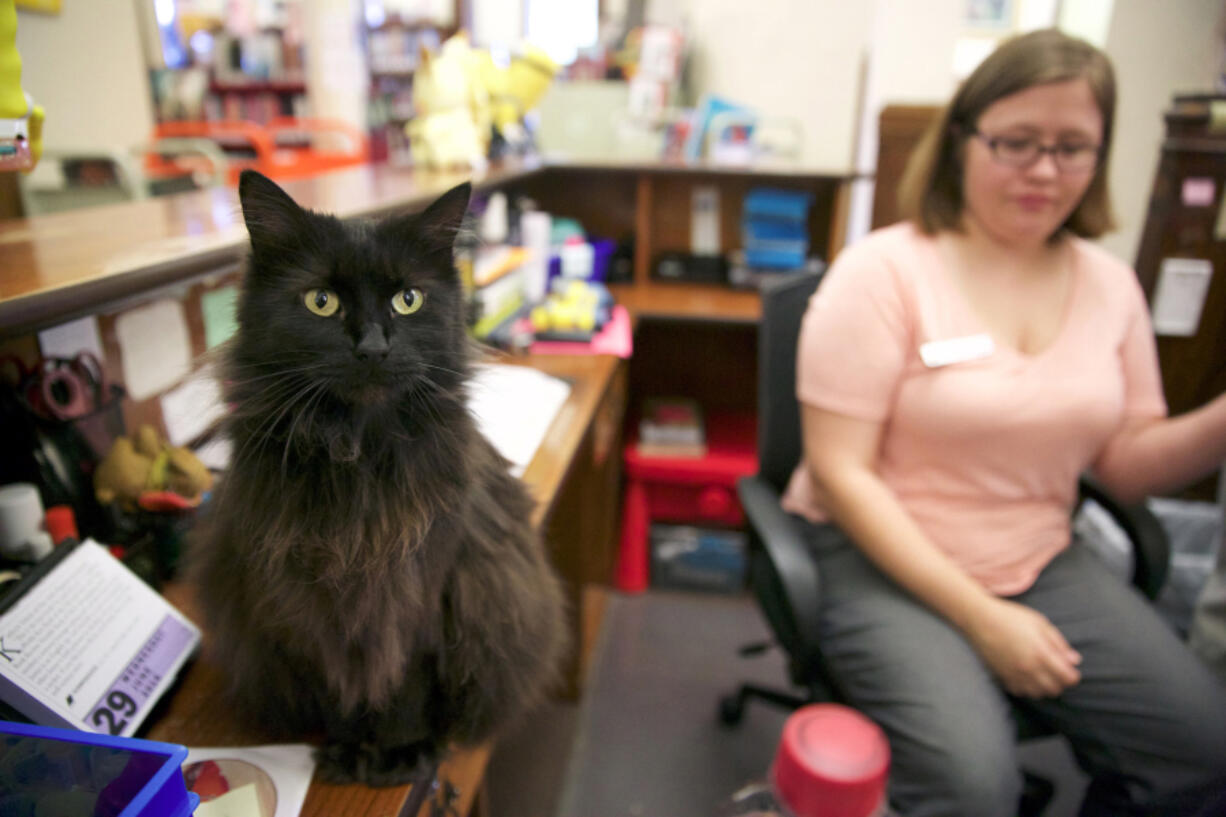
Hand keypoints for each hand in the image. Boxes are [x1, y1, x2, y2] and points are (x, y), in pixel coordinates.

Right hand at [965, 598, 1081, 697]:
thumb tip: (1074, 660)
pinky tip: (1027, 676)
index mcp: (1041, 652)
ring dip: (1045, 687)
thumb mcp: (1040, 623)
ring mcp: (1015, 674)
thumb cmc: (1011, 617)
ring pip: (1038, 694)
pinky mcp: (1003, 676)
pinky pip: (1021, 692)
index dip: (1073, 676)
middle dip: (1061, 682)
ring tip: (1043, 674)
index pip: (1067, 677)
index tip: (1072, 670)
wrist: (980, 619)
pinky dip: (1028, 688)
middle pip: (1054, 689)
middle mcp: (1029, 668)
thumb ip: (1059, 643)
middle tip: (1058, 672)